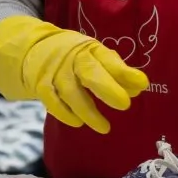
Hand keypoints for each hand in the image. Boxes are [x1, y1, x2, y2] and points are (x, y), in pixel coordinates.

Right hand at [0, 16, 148, 134]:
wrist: (34, 49)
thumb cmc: (75, 57)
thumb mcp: (96, 57)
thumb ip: (117, 72)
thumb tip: (138, 88)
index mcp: (89, 49)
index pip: (108, 59)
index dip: (124, 72)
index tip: (142, 84)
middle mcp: (72, 59)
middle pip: (89, 72)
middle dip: (107, 88)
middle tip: (124, 104)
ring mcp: (55, 73)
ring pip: (71, 93)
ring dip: (88, 111)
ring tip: (105, 127)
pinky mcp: (41, 86)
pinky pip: (52, 102)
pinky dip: (65, 114)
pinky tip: (78, 122)